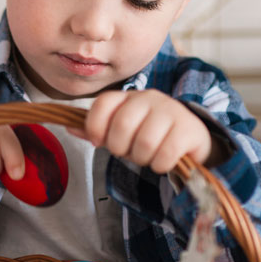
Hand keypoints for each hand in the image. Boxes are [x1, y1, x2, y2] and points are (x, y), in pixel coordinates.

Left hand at [70, 90, 212, 173]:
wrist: (191, 137)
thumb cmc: (149, 134)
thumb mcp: (122, 130)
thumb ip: (97, 129)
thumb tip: (69, 128)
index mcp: (128, 97)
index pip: (103, 103)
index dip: (94, 126)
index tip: (98, 141)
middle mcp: (149, 98)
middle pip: (121, 125)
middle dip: (121, 148)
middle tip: (129, 152)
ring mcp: (170, 111)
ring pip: (143, 142)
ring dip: (142, 158)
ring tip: (148, 156)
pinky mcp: (188, 129)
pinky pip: (165, 154)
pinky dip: (160, 165)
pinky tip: (164, 161)